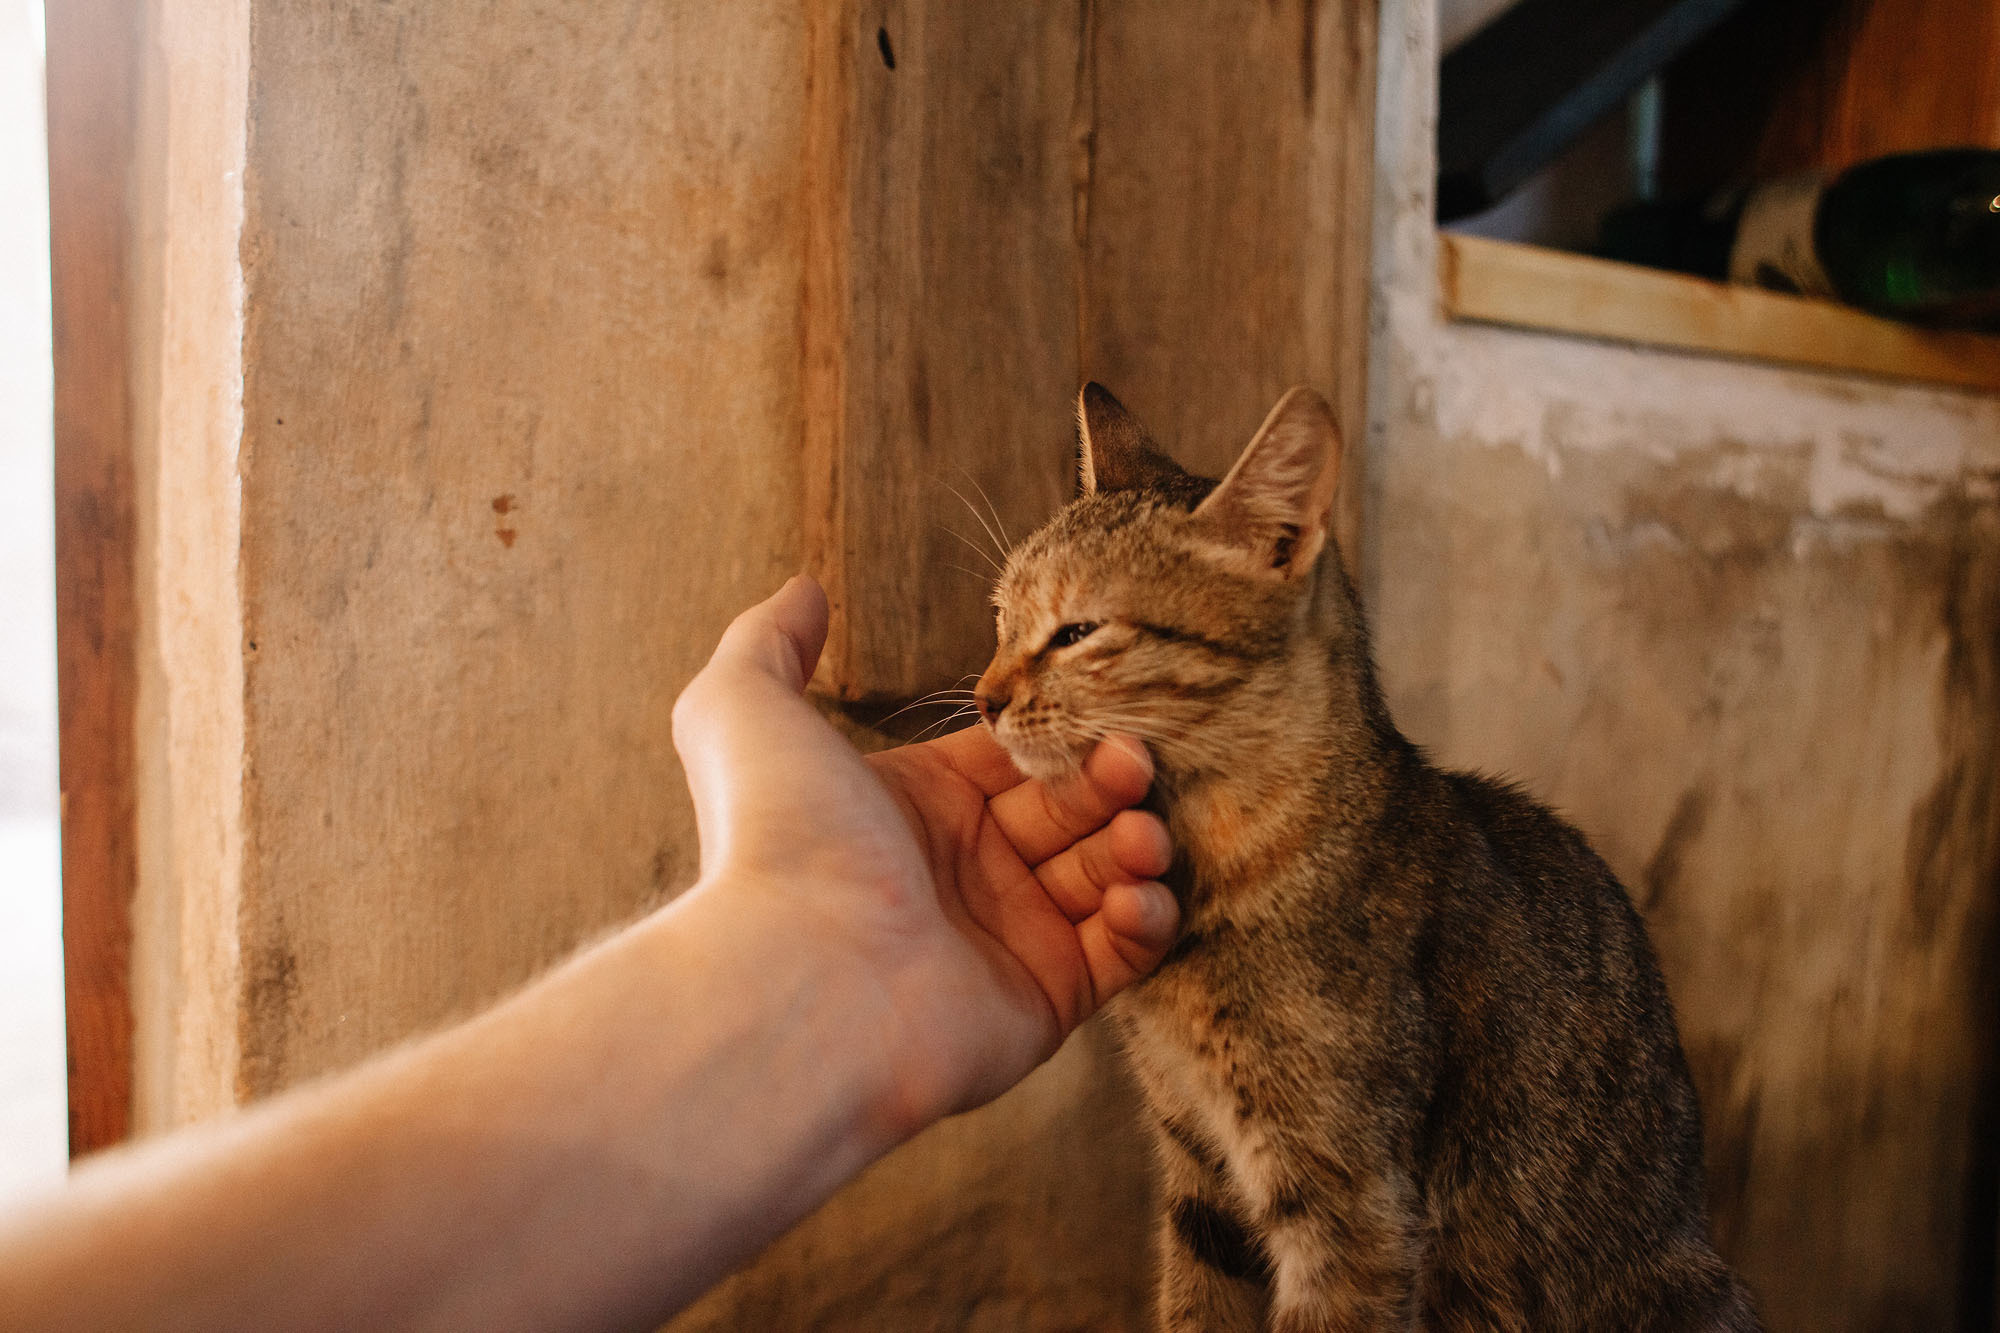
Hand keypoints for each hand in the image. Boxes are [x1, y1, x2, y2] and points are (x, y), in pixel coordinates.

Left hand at [671, 576, 1178, 1132]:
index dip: (1063, 728)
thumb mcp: (748, 709)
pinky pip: (1123, 952)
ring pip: (1105, 874)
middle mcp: (964, 872)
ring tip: (1139, 835)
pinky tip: (1135, 891)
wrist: (802, 976)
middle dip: (1112, 781)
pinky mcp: (1047, 1001)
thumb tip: (803, 588)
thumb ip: (770, 642)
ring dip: (1138, 844)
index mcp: (916, 807)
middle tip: (1134, 765)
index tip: (1101, 713)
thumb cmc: (779, 837)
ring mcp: (1009, 939)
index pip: (1017, 752)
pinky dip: (1147, 916)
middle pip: (1071, 807)